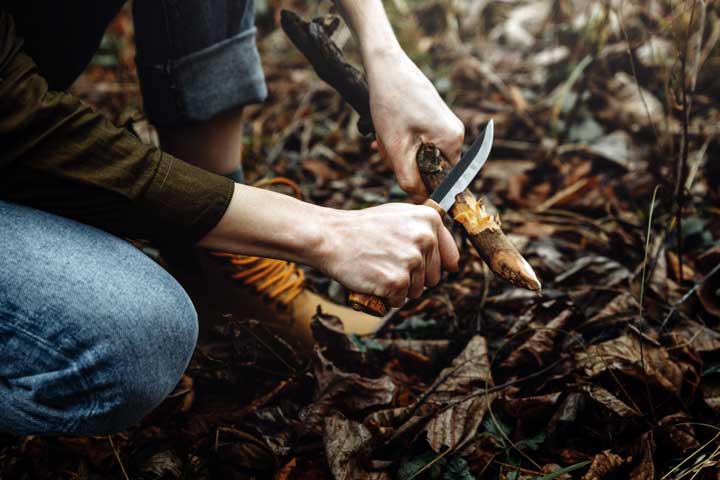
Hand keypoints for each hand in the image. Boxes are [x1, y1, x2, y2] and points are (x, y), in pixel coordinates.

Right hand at [315, 203, 459, 306]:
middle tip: (386, 262)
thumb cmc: (363, 228)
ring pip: (416, 291)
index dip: (429, 265)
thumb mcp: (400, 216)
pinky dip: (385, 297)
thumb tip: (455, 263)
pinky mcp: (396, 282)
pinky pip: (399, 301)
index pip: (449, 258)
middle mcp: (425, 239)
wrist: (330, 237)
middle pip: (433, 278)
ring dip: (398, 288)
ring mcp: (411, 261)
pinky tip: (371, 279)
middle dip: (413, 277)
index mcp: (429, 220)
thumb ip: (427, 231)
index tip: (410, 261)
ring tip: (378, 268)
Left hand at [366, 51, 463, 201]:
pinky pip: (419, 141)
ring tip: (381, 138)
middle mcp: (456, 133)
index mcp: (452, 141)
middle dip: (405, 165)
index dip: (422, 186)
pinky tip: (383, 133)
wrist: (384, 65)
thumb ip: (409, 180)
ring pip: (422, 154)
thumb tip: (422, 203)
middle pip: (431, 168)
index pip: (444, 182)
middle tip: (384, 150)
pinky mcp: (434, 117)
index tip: (400, 176)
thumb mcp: (396, 148)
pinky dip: (400, 141)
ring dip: (399, 153)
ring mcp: (445, 123)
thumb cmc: (390, 104)